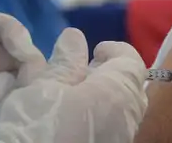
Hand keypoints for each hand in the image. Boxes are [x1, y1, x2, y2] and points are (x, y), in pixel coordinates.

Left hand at [0, 11, 43, 142]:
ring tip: (23, 101)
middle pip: (17, 56)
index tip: (20, 46)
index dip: (14, 30)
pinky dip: (15, 114)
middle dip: (30, 63)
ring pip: (18, 84)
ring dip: (26, 90)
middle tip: (31, 81)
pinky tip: (15, 117)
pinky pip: (6, 112)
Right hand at [0, 28, 147, 142]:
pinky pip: (115, 129)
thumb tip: (75, 38)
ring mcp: (122, 138)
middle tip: (81, 72)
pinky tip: (74, 120)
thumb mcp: (44, 86)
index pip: (131, 61)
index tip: (93, 49)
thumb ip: (65, 61)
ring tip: (74, 97)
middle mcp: (128, 117)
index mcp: (118, 92)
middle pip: (130, 86)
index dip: (113, 50)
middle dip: (110, 74)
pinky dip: (101, 117)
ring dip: (105, 97)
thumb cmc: (40, 125)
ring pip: (124, 110)